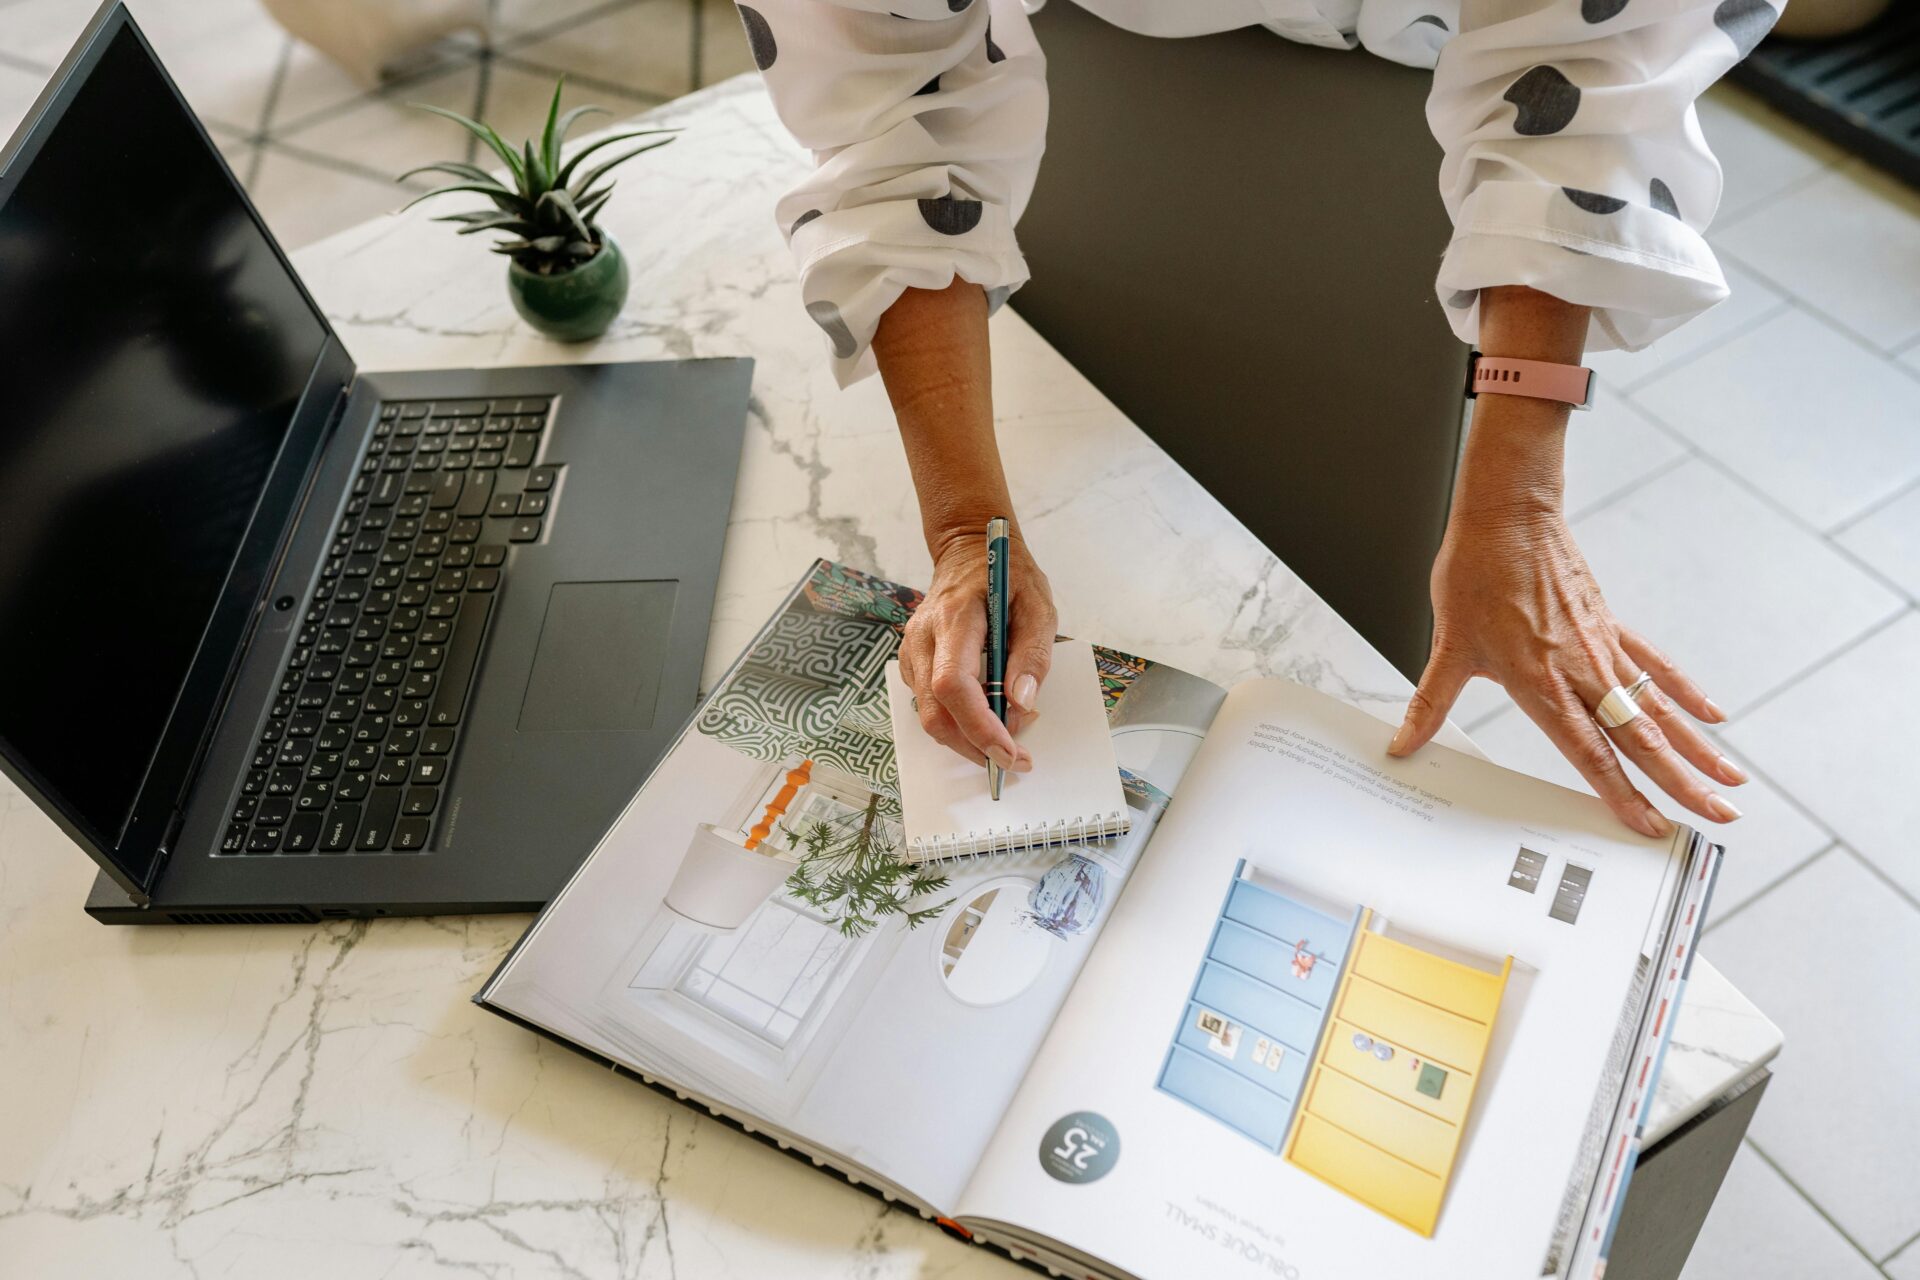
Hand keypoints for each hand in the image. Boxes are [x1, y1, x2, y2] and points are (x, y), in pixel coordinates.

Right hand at [899, 530, 1055, 769]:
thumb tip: (1023, 703)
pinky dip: (960, 721)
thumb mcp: (1037, 604)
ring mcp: (912, 652)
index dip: (979, 726)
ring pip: (930, 716)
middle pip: (935, 713)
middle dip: (974, 746)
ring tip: (1009, 732)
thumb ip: (1033, 653)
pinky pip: (931, 705)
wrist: (966, 551)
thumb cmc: (1005, 574)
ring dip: (969, 737)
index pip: (953, 685)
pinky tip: (989, 712)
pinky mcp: (914, 663)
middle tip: (1015, 759)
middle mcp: (922, 639)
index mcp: (953, 619)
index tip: (1009, 751)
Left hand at [1388, 403, 1745, 838]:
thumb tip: (1403, 744)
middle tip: (1717, 816)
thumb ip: (1430, 704)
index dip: (1621, 792)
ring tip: (1730, 779)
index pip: (1589, 752)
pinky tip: (1711, 714)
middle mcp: (1580, 670)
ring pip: (1657, 707)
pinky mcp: (1609, 625)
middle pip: (1640, 738)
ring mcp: (1601, 648)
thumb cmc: (1477, 573)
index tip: (1650, 825)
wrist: (1508, 514)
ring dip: (1697, 746)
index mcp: (1541, 682)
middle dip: (1681, 782)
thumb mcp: (1448, 646)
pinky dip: (1684, 691)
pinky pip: (1655, 665)